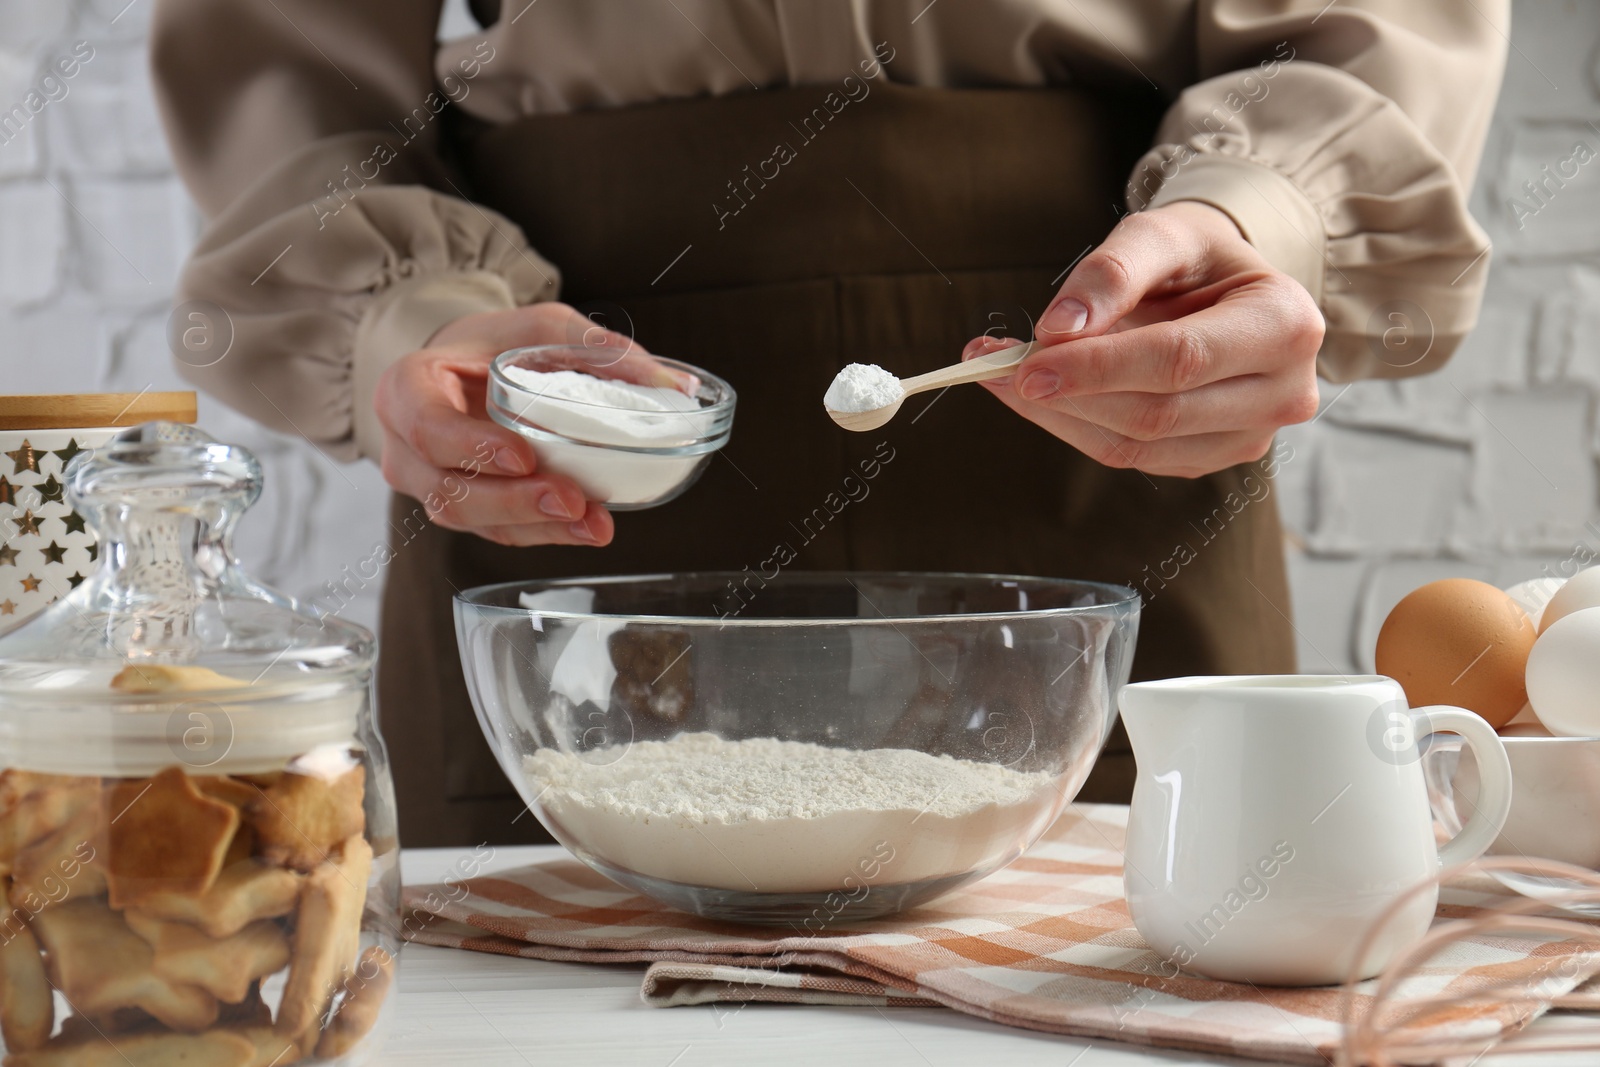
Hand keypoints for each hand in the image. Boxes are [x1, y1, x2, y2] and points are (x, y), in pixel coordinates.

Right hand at [374, 302, 679, 547]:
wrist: (468, 369)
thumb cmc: (496, 345)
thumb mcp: (539, 327)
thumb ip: (595, 348)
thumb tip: (673, 385)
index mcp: (409, 389)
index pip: (428, 427)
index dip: (472, 448)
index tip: (523, 455)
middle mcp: (408, 446)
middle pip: (448, 490)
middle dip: (514, 502)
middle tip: (571, 500)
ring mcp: (431, 485)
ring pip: (472, 522)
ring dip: (535, 525)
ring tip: (593, 521)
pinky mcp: (466, 510)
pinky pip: (498, 532)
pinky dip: (544, 533)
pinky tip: (586, 527)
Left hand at [964, 201, 1322, 478]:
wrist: (1227, 288)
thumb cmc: (1196, 256)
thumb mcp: (1162, 234)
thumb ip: (1113, 271)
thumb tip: (1059, 328)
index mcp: (1286, 325)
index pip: (1178, 360)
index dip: (1097, 367)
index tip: (1025, 364)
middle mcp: (1284, 392)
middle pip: (1155, 412)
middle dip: (1066, 392)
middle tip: (993, 363)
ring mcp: (1250, 437)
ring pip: (1135, 446)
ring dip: (1058, 415)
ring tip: (1001, 372)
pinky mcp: (1210, 458)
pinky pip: (1130, 455)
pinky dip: (1073, 426)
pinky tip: (1039, 394)